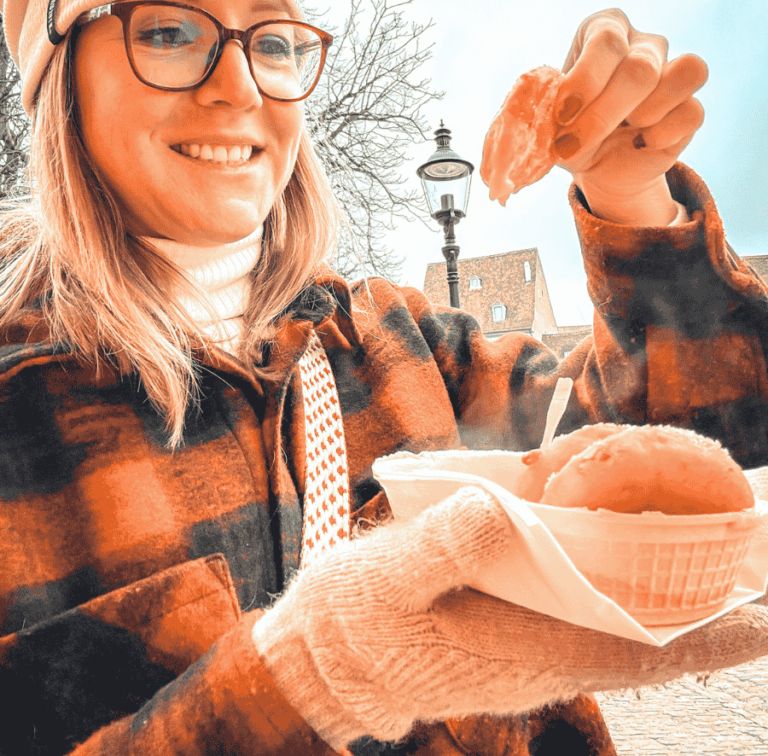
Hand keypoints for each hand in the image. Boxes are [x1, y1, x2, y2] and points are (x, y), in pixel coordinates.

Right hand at [251, 485, 767, 748]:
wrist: (327, 658)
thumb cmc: (355, 626)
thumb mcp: (388, 581)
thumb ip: (445, 546)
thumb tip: (508, 506)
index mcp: (526, 650)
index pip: (642, 649)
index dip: (713, 634)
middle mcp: (546, 654)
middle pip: (647, 626)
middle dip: (701, 587)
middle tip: (738, 532)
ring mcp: (535, 642)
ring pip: (621, 613)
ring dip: (661, 571)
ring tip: (690, 515)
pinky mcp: (519, 625)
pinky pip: (588, 600)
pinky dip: (615, 566)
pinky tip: (614, 528)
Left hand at [553, 9, 706, 224]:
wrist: (597, 165)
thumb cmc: (568, 131)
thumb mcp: (546, 121)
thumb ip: (541, 109)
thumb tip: (542, 110)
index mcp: (603, 30)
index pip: (606, 39)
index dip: (585, 80)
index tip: (562, 115)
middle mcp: (642, 43)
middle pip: (640, 68)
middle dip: (602, 115)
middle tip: (573, 143)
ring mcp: (672, 71)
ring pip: (682, 75)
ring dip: (644, 116)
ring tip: (621, 132)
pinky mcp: (691, 106)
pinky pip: (692, 111)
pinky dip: (662, 135)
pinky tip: (640, 144)